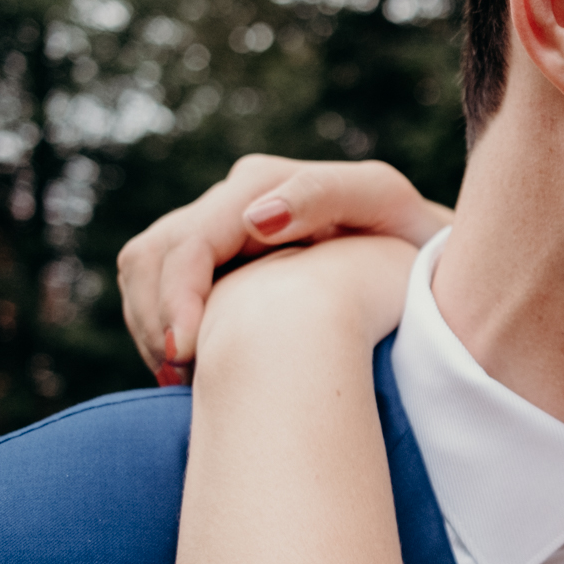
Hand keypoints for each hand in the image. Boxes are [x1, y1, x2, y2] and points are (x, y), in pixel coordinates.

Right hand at [116, 154, 452, 382]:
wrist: (420, 253)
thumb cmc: (412, 233)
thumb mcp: (383, 204)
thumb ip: (323, 196)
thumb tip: (255, 218)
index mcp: (263, 182)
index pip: (191, 240)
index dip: (179, 298)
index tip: (190, 355)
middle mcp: (231, 198)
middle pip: (154, 254)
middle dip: (156, 319)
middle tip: (181, 381)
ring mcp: (220, 227)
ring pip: (144, 272)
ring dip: (150, 326)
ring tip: (183, 381)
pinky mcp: (217, 258)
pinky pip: (157, 290)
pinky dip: (160, 329)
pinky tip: (189, 372)